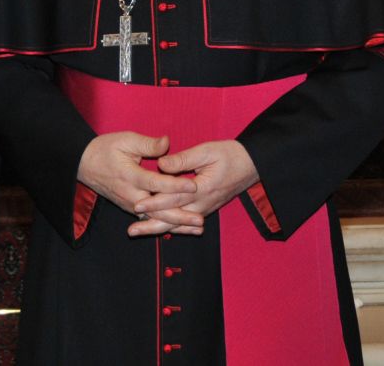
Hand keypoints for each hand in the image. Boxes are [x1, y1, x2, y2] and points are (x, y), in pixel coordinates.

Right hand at [77, 132, 197, 235]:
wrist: (83, 164)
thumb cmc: (105, 149)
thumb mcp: (125, 140)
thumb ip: (148, 144)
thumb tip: (167, 142)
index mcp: (130, 176)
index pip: (156, 183)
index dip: (175, 185)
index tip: (194, 186)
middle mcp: (130, 195)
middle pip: (158, 209)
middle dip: (180, 216)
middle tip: (200, 221)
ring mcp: (130, 205)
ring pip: (155, 218)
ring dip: (176, 224)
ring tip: (197, 229)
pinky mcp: (130, 208)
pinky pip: (150, 219)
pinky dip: (166, 224)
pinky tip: (182, 228)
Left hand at [129, 140, 258, 237]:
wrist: (251, 165)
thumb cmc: (229, 155)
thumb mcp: (207, 151)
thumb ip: (184, 159)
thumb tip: (161, 164)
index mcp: (202, 188)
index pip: (174, 198)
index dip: (155, 202)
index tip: (137, 205)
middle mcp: (203, 203)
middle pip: (174, 218)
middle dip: (152, 224)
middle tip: (131, 231)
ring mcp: (204, 209)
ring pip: (178, 224)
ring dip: (158, 228)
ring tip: (138, 231)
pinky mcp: (205, 209)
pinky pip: (185, 222)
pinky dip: (171, 227)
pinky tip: (158, 230)